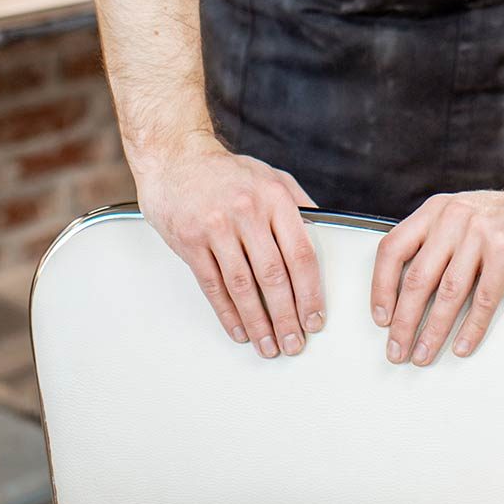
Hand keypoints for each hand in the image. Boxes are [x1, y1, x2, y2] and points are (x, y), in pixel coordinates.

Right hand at [136, 134, 323, 358]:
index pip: (301, 254)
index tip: (315, 318)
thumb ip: (299, 205)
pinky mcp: (190, 241)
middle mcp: (247, 212)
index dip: (311, 292)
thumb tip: (327, 234)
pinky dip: (228, 314)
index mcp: (275, 197)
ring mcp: (217, 227)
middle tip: (295, 344)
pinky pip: (213, 286)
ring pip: (243, 287)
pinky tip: (240, 331)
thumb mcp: (271, 177)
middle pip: (274, 276)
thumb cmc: (228, 172)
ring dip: (259, 323)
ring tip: (269, 346)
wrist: (176, 157)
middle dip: (287, 317)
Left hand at [370, 178, 503, 366]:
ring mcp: (481, 233)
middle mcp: (454, 217)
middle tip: (396, 350)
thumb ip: (437, 243)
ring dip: (432, 331)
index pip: (393, 249)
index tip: (381, 319)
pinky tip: (461, 347)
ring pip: (448, 293)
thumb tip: (403, 293)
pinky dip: (471, 328)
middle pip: (417, 278)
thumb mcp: (464, 219)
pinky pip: (483, 299)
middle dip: (404, 321)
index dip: (381, 287)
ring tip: (423, 355)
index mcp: (436, 210)